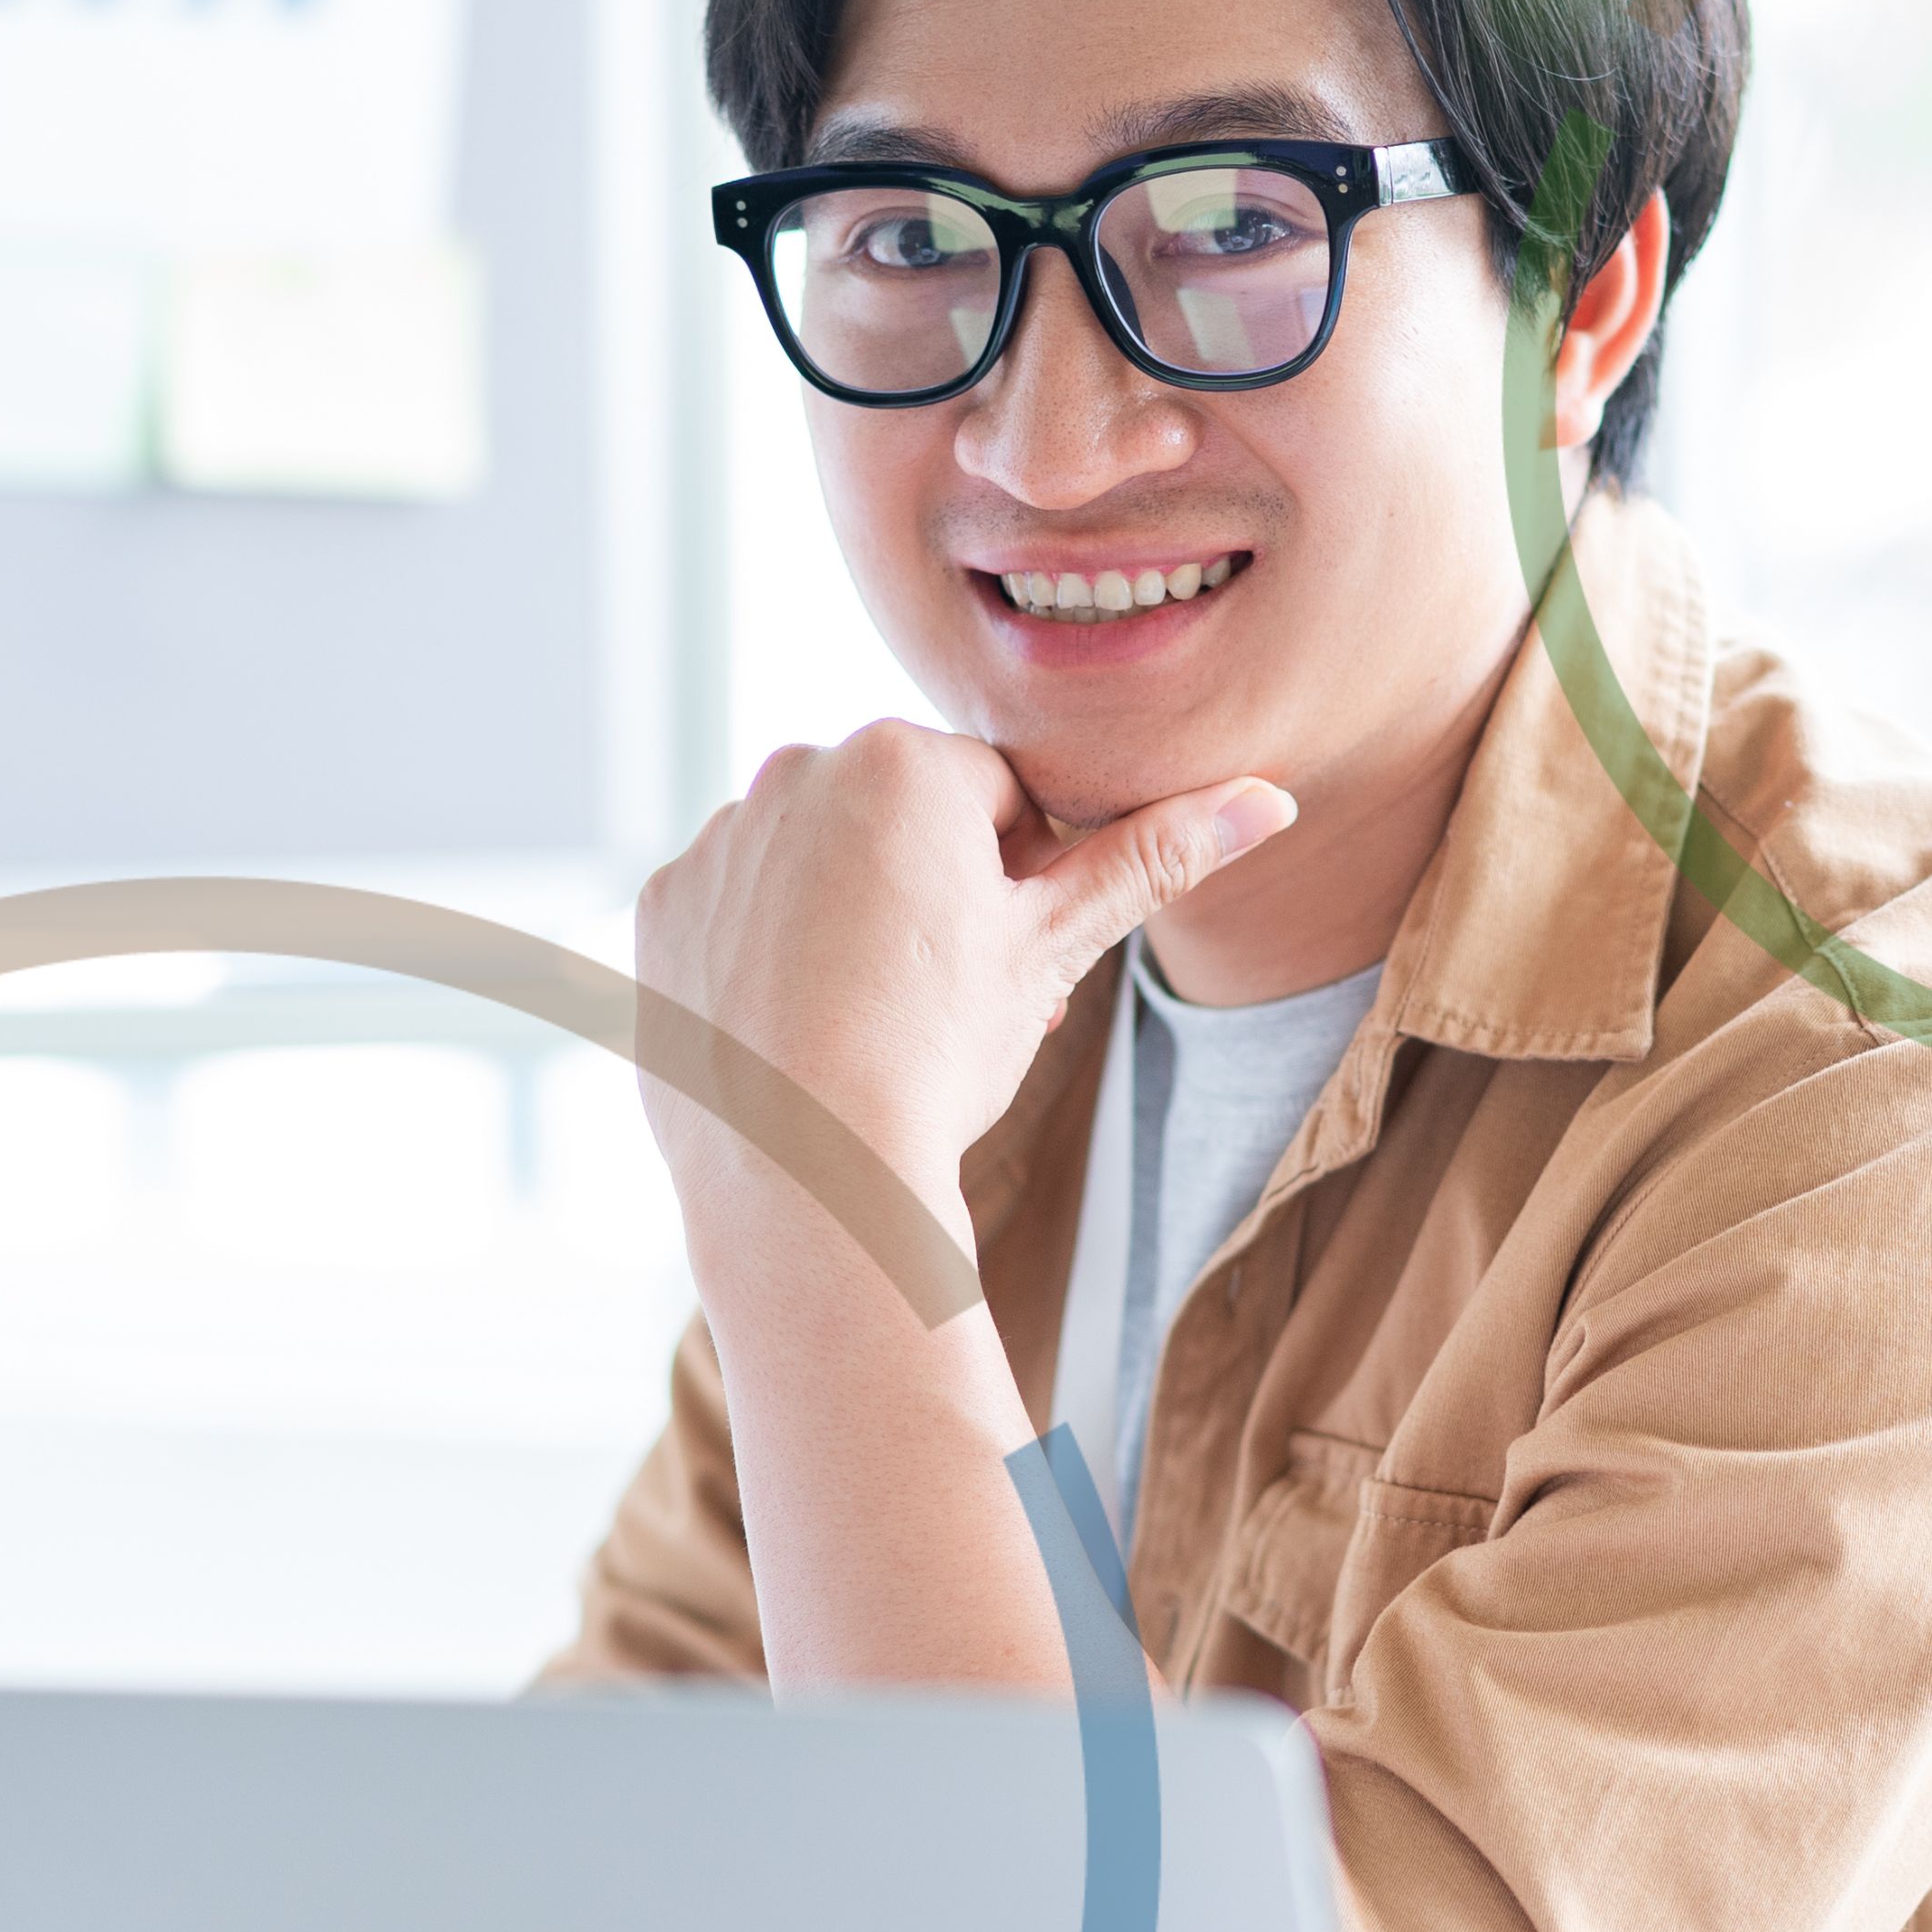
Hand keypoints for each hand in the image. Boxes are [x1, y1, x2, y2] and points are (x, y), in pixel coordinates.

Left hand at [632, 723, 1294, 1238]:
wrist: (807, 1172)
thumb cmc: (939, 1053)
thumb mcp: (1054, 948)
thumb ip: (1152, 858)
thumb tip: (1270, 799)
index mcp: (902, 758)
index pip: (992, 798)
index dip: (1013, 882)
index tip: (996, 956)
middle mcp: (792, 771)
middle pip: (895, 821)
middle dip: (925, 890)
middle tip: (937, 1000)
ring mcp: (716, 840)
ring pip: (811, 863)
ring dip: (843, 916)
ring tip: (863, 1020)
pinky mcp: (660, 909)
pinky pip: (732, 911)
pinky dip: (762, 956)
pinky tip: (791, 1028)